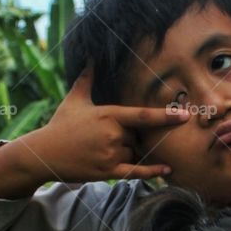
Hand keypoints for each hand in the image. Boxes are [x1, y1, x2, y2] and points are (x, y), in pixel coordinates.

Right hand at [34, 70, 188, 182]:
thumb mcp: (74, 99)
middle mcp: (113, 134)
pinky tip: (167, 169)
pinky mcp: (107, 171)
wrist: (44, 153)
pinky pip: (135, 172)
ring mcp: (111, 154)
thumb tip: (91, 58)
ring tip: (100, 150)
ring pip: (134, 154)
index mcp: (109, 115)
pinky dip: (152, 171)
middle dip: (129, 139)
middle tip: (103, 139)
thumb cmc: (60, 124)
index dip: (166, 116)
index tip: (186, 115)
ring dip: (126, 153)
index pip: (144, 116)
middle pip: (138, 137)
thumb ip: (87, 78)